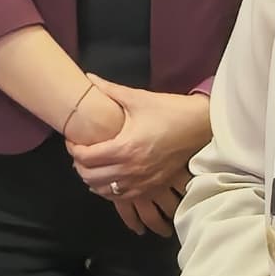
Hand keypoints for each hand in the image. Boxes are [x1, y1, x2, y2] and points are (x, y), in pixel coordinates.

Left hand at [74, 87, 212, 226]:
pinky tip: (108, 178)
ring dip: (91, 180)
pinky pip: (121, 198)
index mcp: (125, 148)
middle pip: (89, 177)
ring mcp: (141, 182)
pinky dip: (109, 190)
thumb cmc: (170, 111)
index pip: (85, 157)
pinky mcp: (151, 188)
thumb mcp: (138, 98)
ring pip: (103, 191)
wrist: (201, 127)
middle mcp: (131, 170)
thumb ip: (109, 90)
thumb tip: (88, 77)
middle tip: (79, 151)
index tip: (72, 139)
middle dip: (78, 165)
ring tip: (91, 165)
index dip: (73, 149)